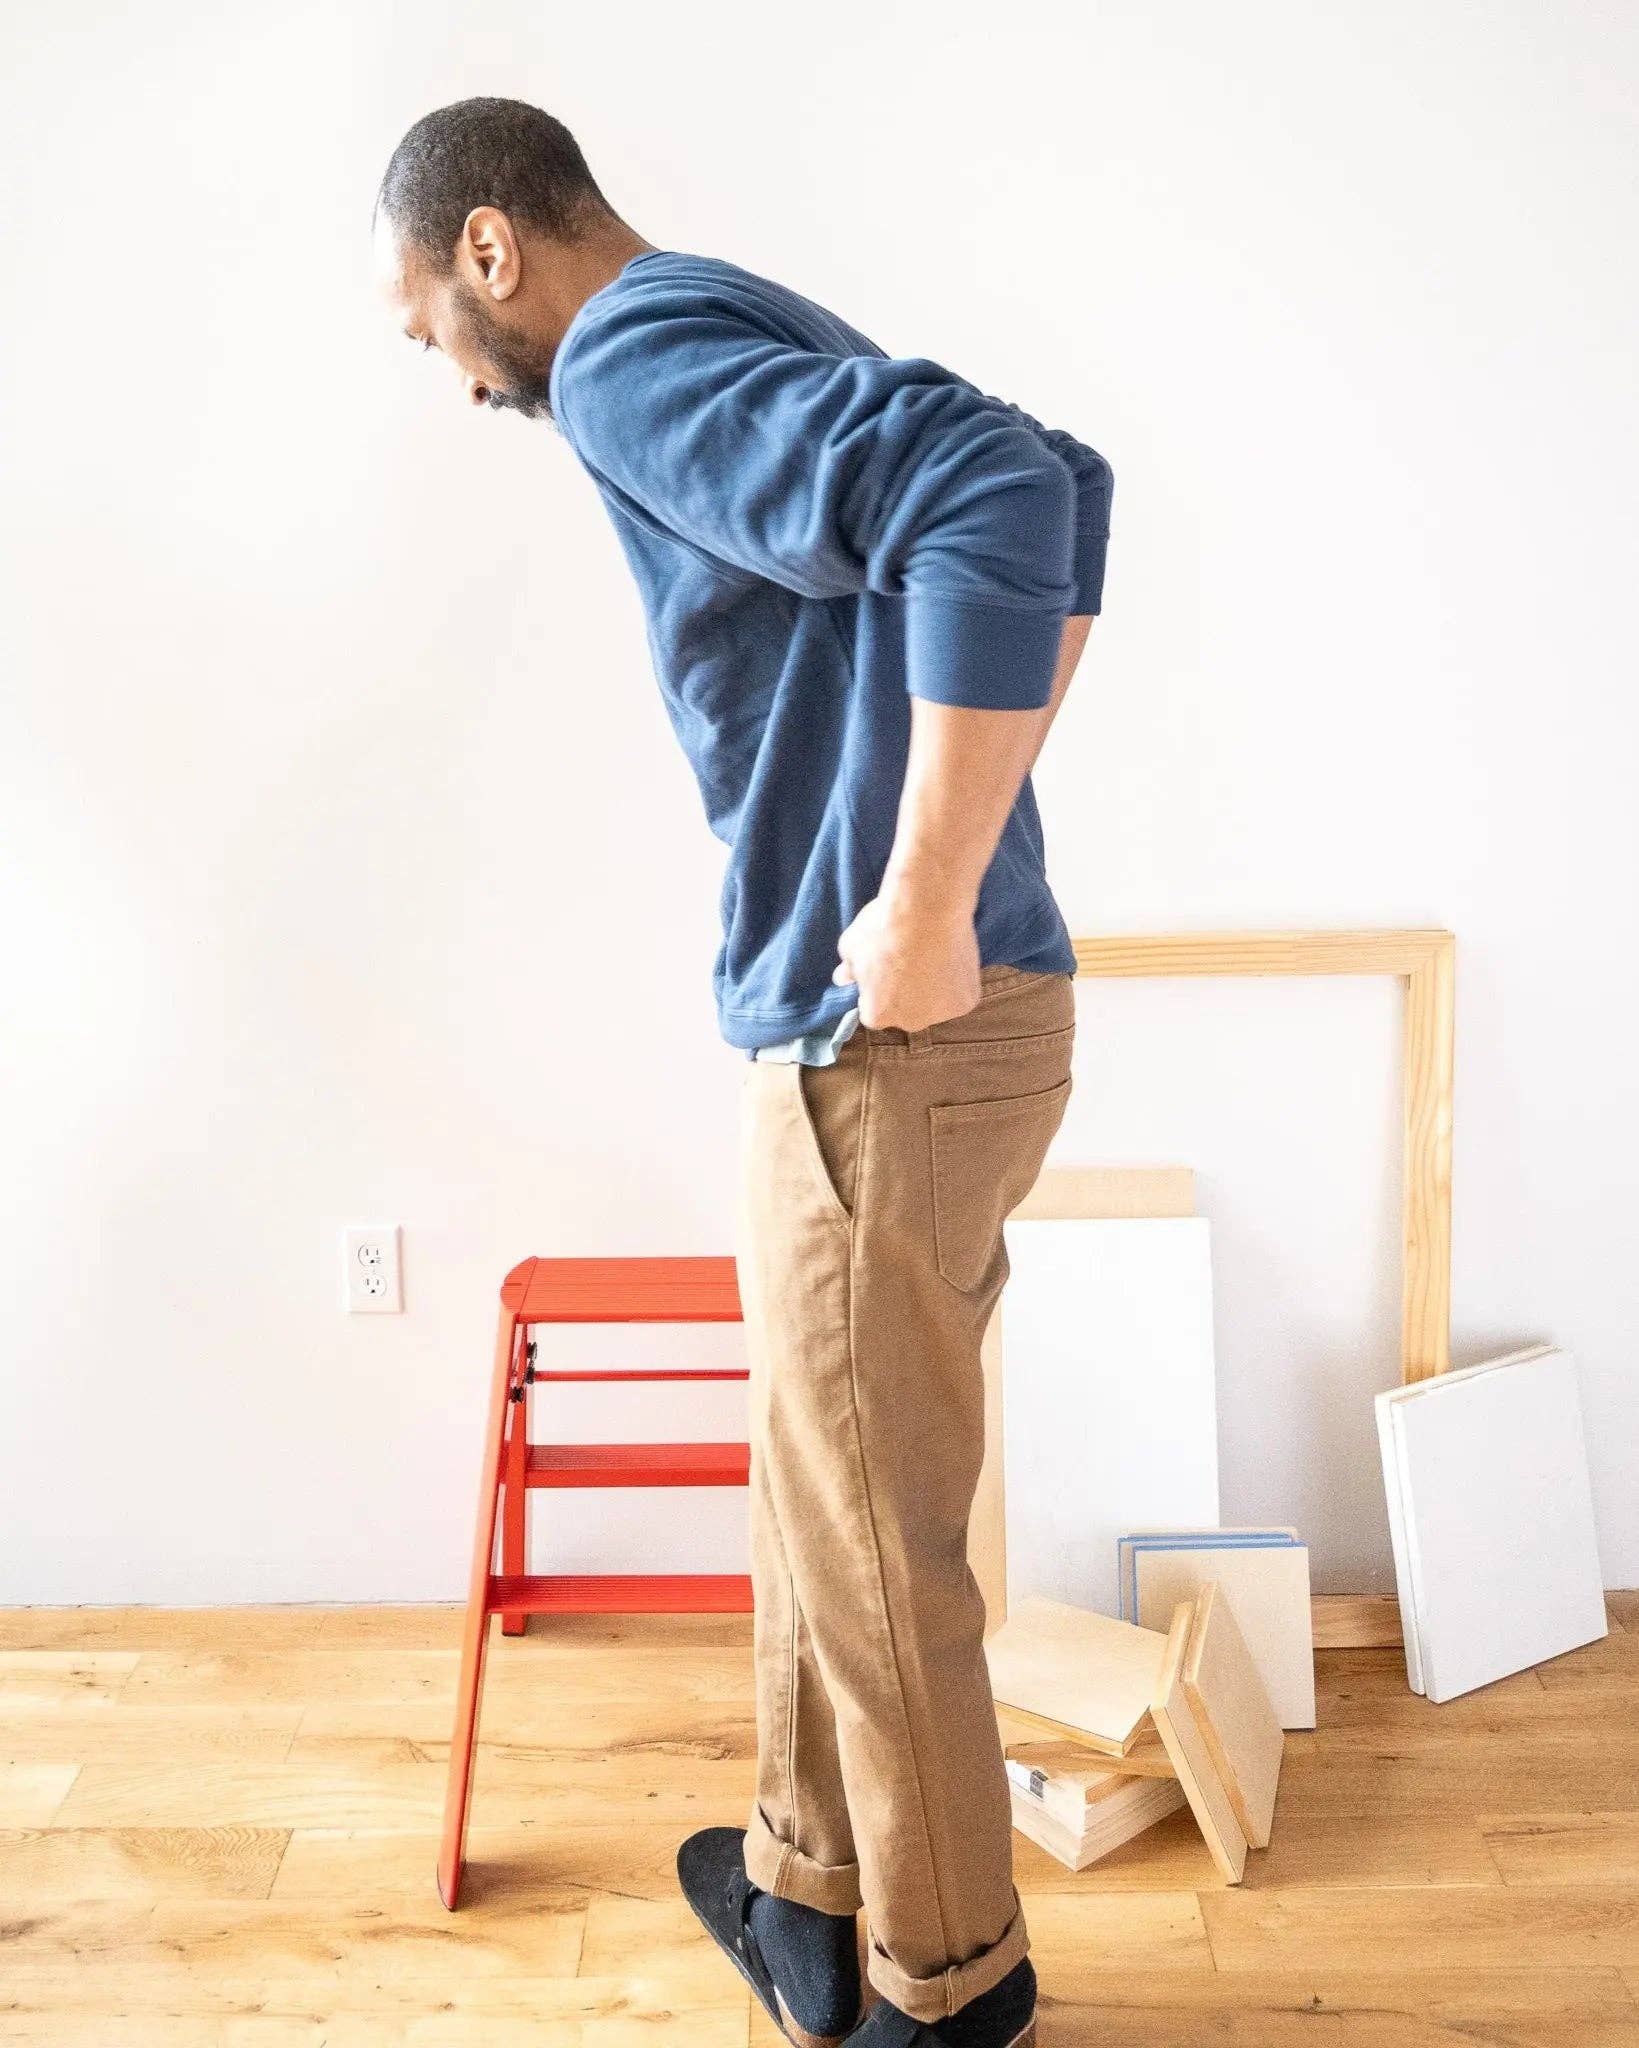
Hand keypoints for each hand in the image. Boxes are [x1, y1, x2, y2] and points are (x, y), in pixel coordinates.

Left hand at [831, 886, 981, 1030]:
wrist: (928, 909)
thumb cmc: (884, 928)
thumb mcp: (851, 946)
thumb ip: (849, 968)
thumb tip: (842, 978)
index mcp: (877, 1016)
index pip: (874, 1010)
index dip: (877, 990)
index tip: (883, 970)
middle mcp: (910, 1023)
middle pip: (906, 1011)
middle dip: (906, 993)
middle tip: (909, 960)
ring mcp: (942, 1014)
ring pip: (935, 1003)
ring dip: (932, 988)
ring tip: (931, 956)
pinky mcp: (968, 1000)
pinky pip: (959, 993)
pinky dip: (956, 980)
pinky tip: (950, 957)